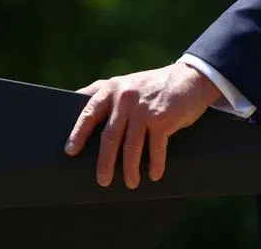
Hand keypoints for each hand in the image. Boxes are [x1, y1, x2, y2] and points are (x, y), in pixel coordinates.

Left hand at [64, 62, 223, 188]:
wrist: (190, 78)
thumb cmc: (154, 85)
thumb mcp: (128, 82)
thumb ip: (108, 93)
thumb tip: (81, 110)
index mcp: (112, 88)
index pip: (89, 112)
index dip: (78, 132)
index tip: (70, 151)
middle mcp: (125, 98)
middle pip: (110, 136)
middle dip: (105, 162)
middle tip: (103, 180)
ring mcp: (143, 109)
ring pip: (131, 147)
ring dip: (130, 169)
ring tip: (130, 183)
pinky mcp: (162, 119)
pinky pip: (155, 148)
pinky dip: (155, 165)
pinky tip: (154, 175)